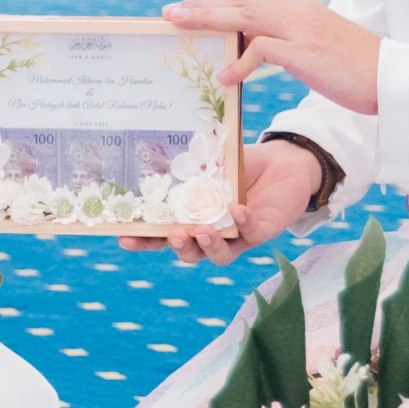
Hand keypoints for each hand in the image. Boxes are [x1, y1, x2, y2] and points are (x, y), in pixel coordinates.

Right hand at [119, 140, 321, 265]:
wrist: (283, 162)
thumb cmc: (242, 163)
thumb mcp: (212, 159)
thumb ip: (192, 162)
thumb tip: (159, 151)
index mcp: (193, 216)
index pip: (163, 233)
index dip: (144, 239)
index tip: (125, 237)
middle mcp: (213, 231)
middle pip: (189, 252)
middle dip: (178, 247)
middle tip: (173, 234)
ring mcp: (237, 236)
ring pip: (219, 256)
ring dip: (208, 246)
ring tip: (202, 231)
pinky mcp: (263, 231)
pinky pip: (251, 235)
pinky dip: (243, 224)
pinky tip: (237, 210)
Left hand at [163, 0, 381, 114]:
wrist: (393, 78)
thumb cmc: (356, 70)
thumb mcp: (315, 52)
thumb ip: (285, 46)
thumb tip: (251, 53)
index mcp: (298, 12)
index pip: (248, 3)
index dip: (215, 6)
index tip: (186, 11)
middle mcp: (297, 14)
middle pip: (240, 4)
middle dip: (202, 8)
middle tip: (169, 13)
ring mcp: (302, 30)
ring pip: (246, 17)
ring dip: (210, 21)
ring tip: (180, 27)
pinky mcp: (307, 52)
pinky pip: (264, 50)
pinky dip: (241, 61)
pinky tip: (224, 76)